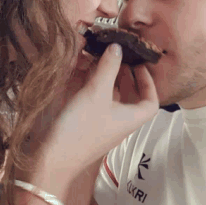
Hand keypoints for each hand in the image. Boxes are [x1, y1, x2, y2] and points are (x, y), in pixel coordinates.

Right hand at [44, 43, 158, 182]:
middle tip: (120, 59)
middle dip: (128, 77)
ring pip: (115, 99)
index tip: (140, 66)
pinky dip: (98, 87)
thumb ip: (108, 67)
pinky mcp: (89, 124)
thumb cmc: (81, 127)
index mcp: (130, 118)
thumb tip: (117, 47)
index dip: (149, 83)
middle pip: (132, 99)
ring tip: (104, 62)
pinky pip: (100, 102)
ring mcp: (104, 124)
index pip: (151, 103)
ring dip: (112, 80)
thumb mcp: (97, 92)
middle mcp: (120, 122)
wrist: (54, 158)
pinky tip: (87, 75)